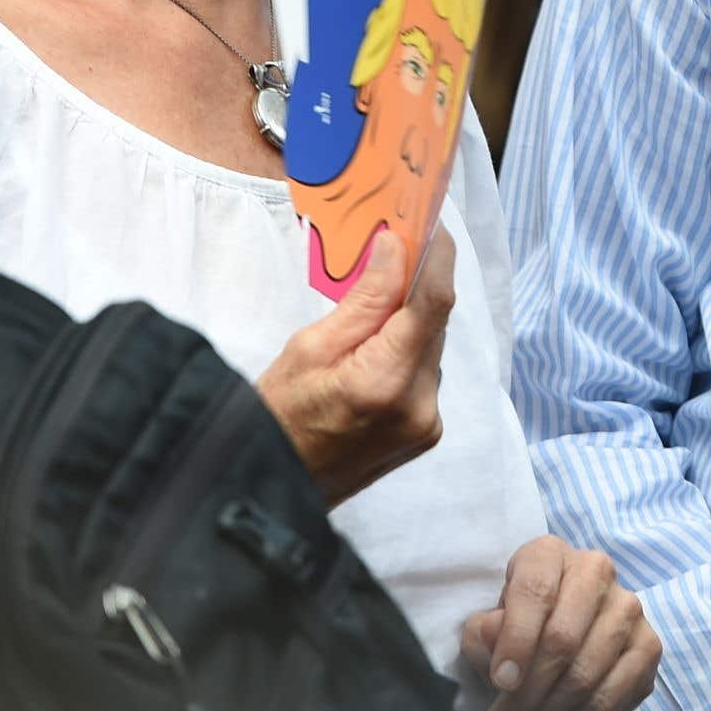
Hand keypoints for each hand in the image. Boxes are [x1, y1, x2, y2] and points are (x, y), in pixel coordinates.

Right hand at [256, 226, 454, 506]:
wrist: (272, 487)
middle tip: (396, 247)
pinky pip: (426, 373)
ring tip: (374, 304)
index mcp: (385, 381)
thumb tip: (396, 246)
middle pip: (435, 323)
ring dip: (411, 320)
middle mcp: (419, 405)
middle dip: (418, 283)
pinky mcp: (426, 433)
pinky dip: (409, 350)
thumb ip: (364, 299)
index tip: (430, 223)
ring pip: (432, 346)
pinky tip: (377, 346)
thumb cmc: (277, 415)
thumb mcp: (309, 347)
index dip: (438, 256)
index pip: (434, 302)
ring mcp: (427, 424)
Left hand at [462, 536, 659, 710]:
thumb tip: (499, 645)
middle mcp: (596, 569)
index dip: (516, 640)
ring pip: (588, 671)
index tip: (501, 682)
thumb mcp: (488, 627)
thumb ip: (485, 634)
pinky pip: (616, 692)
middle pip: (563, 637)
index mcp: (549, 554)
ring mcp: (628, 606)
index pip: (535, 591)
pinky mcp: (649, 643)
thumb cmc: (517, 628)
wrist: (558, 636)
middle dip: (530, 691)